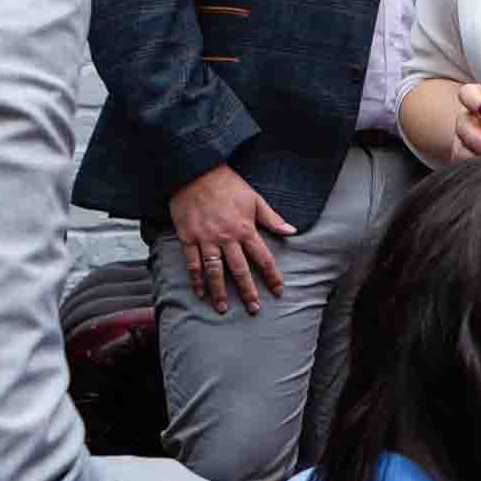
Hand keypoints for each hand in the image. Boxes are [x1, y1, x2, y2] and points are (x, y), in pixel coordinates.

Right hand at [168, 163, 294, 314]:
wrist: (195, 171)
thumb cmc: (227, 184)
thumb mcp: (255, 198)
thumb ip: (272, 218)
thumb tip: (292, 232)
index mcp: (245, 229)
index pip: (263, 258)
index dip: (272, 276)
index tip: (278, 291)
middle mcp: (226, 237)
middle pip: (240, 270)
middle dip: (248, 292)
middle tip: (253, 309)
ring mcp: (206, 239)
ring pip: (214, 271)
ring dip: (219, 292)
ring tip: (223, 309)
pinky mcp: (188, 238)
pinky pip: (192, 263)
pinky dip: (195, 279)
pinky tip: (200, 293)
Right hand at [445, 82, 480, 162]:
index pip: (468, 94)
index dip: (474, 100)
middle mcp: (469, 121)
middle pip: (464, 126)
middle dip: (478, 139)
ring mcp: (462, 142)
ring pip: (462, 150)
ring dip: (478, 159)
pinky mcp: (463, 161)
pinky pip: (465, 167)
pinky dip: (478, 172)